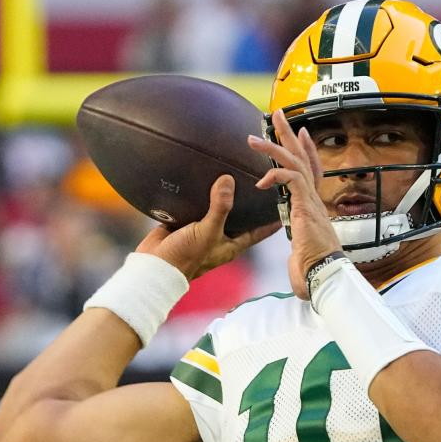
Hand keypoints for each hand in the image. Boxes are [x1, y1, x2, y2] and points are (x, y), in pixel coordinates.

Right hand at [136, 174, 279, 279]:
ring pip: (219, 210)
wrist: (153, 267)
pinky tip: (204, 178)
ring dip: (224, 196)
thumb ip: (220, 207)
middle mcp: (221, 236)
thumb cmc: (185, 257)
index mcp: (233, 244)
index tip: (286, 202)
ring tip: (235, 174)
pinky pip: (198, 206)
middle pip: (242, 217)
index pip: (260, 230)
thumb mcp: (207, 232)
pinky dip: (202, 194)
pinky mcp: (187, 222)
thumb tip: (229, 181)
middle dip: (250, 202)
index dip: (272, 218)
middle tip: (263, 181)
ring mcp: (203, 229)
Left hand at [248, 109, 342, 298]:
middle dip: (289, 135)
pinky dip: (277, 174)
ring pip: (295, 163)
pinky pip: (292, 179)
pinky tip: (261, 179)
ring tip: (252, 138)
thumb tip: (295, 267)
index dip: (306, 151)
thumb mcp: (301, 259)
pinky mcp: (305, 207)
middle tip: (277, 114)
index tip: (301, 134)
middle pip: (303, 159)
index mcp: (313, 209)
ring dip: (274, 147)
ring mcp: (311, 202)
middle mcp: (314, 201)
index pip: (310, 172)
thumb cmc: (315, 273)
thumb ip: (296, 257)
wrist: (324, 277)